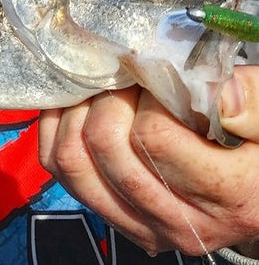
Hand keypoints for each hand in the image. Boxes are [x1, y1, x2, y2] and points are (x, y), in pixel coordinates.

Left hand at [38, 78, 258, 255]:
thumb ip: (253, 100)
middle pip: (107, 148)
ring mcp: (144, 226)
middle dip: (107, 98)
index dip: (146, 94)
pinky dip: (59, 128)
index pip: (154, 136)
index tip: (154, 72)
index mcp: (231, 195)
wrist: (257, 187)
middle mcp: (183, 223)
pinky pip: (59, 169)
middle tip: (124, 76)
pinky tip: (80, 105)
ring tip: (103, 90)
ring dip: (77, 112)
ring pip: (73, 162)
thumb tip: (219, 96)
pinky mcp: (116, 217)